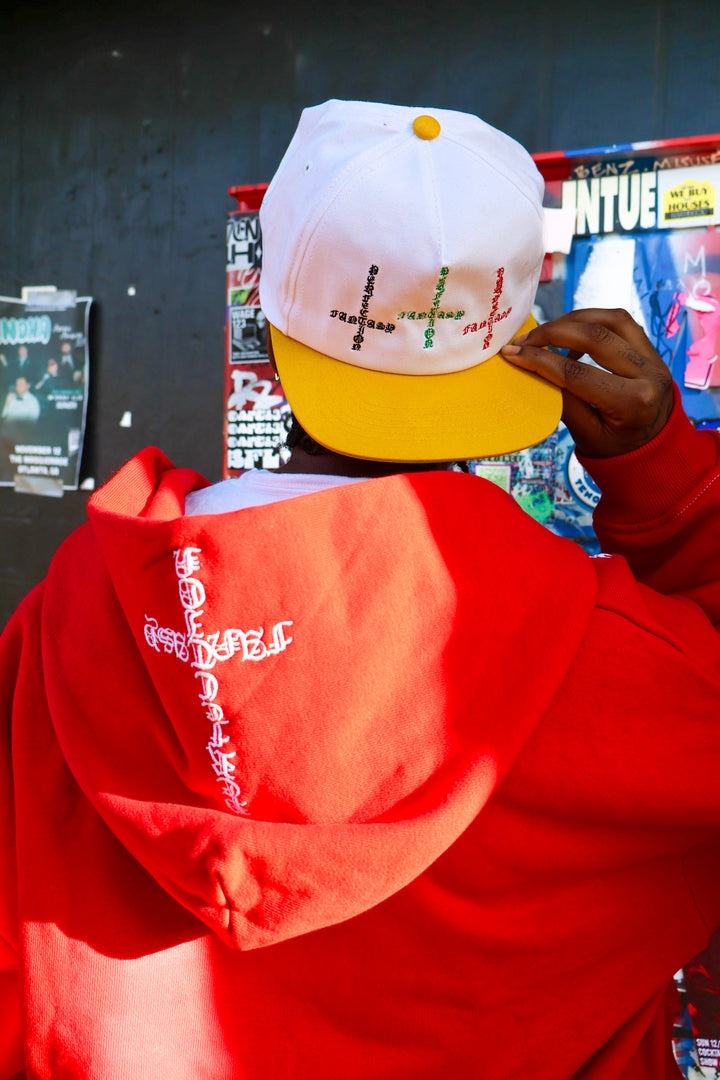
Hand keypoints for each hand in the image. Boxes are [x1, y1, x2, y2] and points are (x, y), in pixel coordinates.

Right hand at [501, 308, 673, 457]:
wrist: (655, 450)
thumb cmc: (616, 448)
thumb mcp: (586, 436)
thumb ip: (563, 402)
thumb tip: (531, 370)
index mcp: (632, 403)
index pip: (577, 373)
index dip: (540, 360)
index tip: (512, 352)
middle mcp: (649, 375)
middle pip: (596, 337)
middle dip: (554, 332)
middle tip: (525, 339)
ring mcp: (654, 359)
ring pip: (612, 320)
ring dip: (574, 320)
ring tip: (548, 332)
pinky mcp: (651, 350)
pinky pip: (621, 322)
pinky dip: (592, 321)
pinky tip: (572, 335)